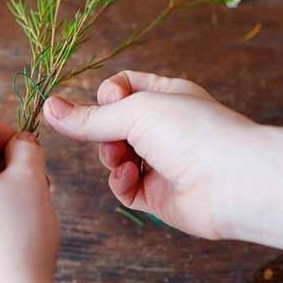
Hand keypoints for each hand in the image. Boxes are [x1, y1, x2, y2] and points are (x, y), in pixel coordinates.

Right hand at [43, 71, 256, 239]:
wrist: (233, 182)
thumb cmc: (194, 132)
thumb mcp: (134, 111)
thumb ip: (89, 117)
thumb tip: (48, 108)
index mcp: (167, 95)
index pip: (122, 88)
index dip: (107, 94)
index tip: (106, 100)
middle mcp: (165, 128)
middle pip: (113, 126)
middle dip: (104, 132)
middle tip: (111, 136)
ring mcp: (162, 162)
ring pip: (115, 157)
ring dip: (112, 157)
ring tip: (122, 159)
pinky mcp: (159, 195)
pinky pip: (126, 187)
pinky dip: (122, 182)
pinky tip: (131, 177)